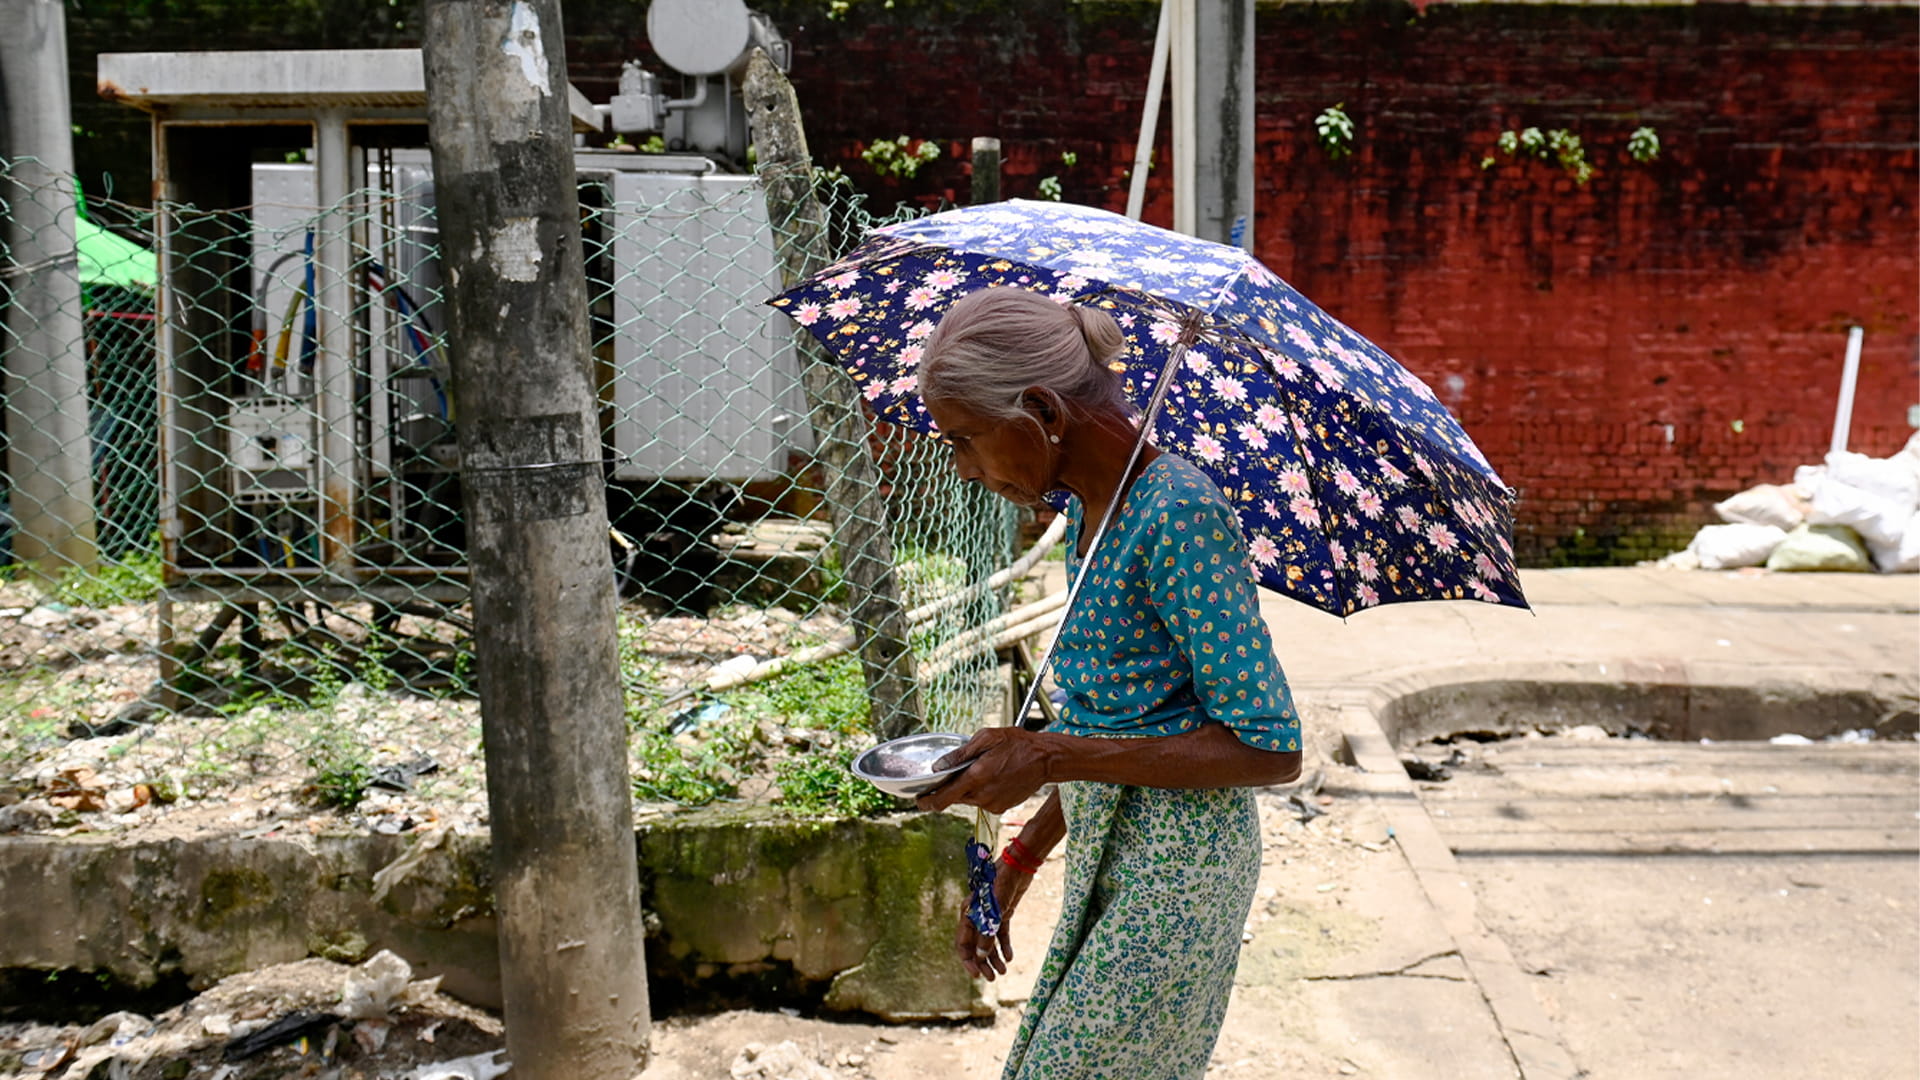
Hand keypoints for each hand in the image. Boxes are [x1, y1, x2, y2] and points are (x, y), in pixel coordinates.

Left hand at [915, 728, 1052, 813]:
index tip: (918, 799)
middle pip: (954, 798)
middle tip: (954, 773)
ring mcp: (992, 804)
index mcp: (976, 777)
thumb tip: (938, 767)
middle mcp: (982, 795)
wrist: (1045, 760)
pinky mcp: (1000, 808)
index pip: (942, 799)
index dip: (926, 802)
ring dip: (968, 788)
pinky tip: (994, 776)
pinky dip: (982, 791)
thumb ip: (960, 754)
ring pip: (969, 799)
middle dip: (950, 788)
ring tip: (983, 769)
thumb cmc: (1017, 743)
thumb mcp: (986, 738)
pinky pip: (982, 801)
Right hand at [954, 857, 1034, 980]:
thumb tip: (981, 956)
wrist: (1017, 866)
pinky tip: (1009, 957)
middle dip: (983, 963)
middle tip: (992, 979)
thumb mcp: (994, 912)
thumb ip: (986, 934)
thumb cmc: (1001, 885)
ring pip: (988, 942)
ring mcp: (989, 915)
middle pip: (975, 946)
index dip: (968, 961)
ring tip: (1003, 972)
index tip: (976, 976)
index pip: (962, 943)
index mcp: (968, 915)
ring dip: (994, 957)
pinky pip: (1001, 933)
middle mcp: (976, 916)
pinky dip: (1004, 945)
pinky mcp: (1002, 913)